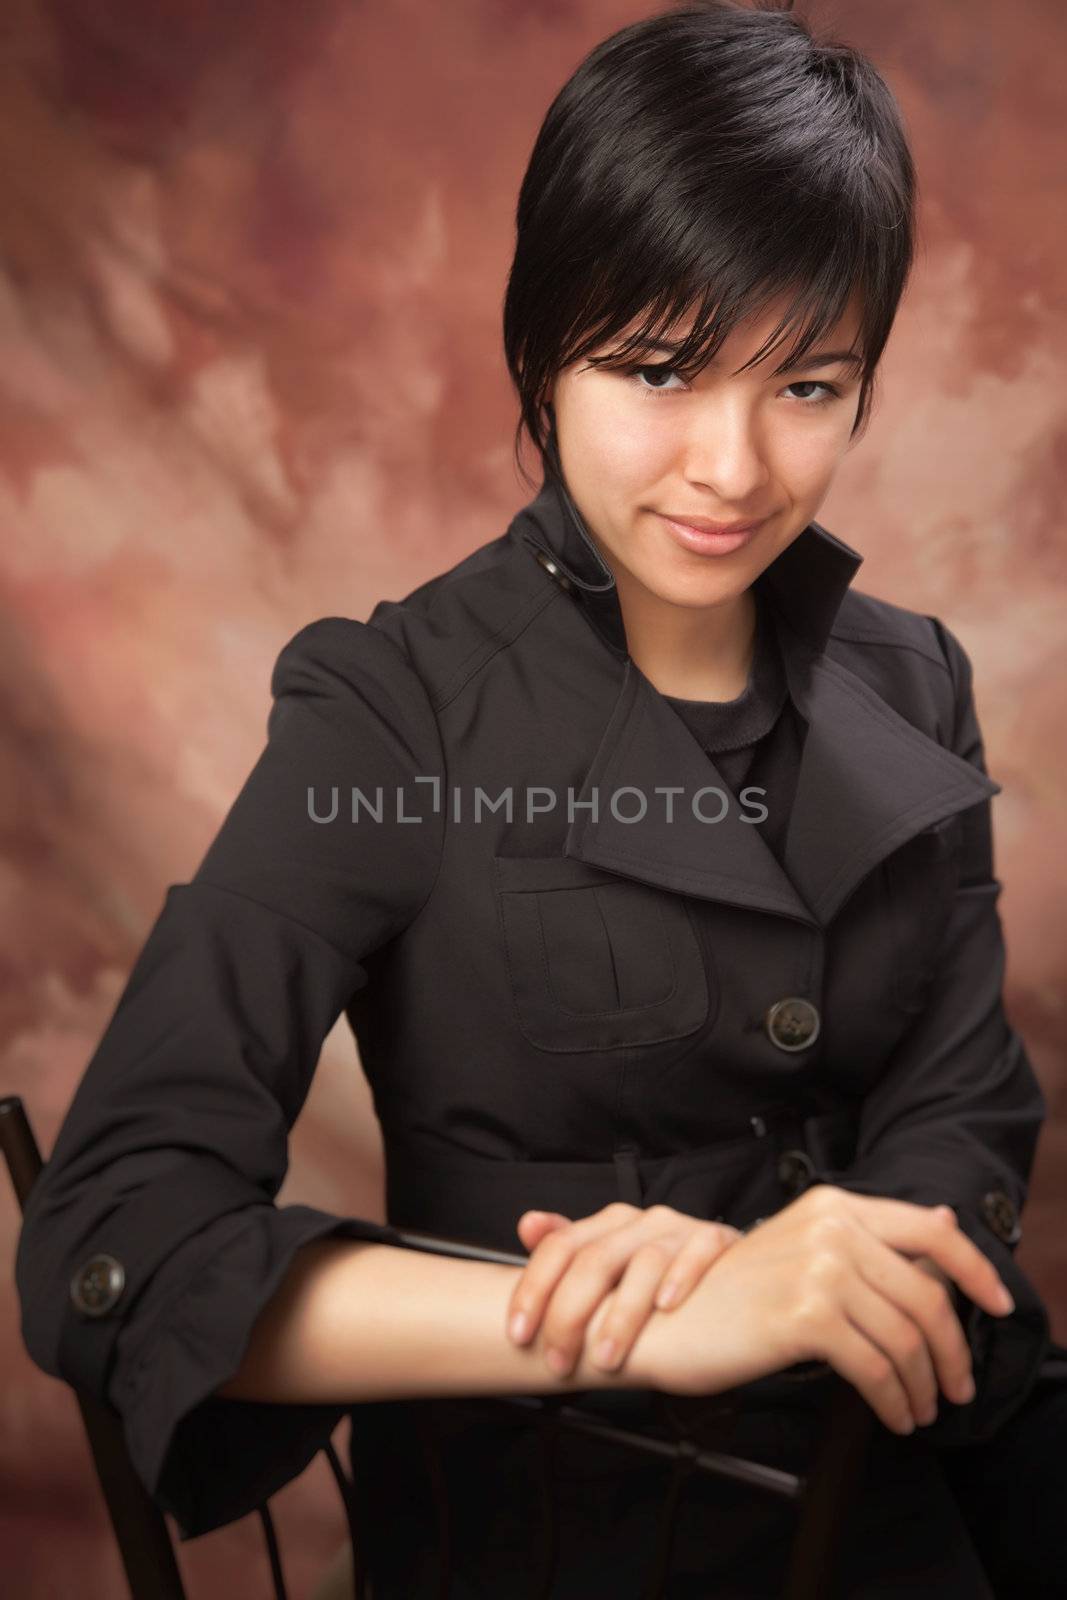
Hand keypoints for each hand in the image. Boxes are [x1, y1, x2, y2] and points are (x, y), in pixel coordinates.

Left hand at [506, 1202, 741, 1379]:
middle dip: (569, 1315)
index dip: (534, 1289)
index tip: (519, 1331)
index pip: (559, 1247)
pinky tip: (666, 1308)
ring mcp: (679, 1230)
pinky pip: (696, 1253)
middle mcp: (641, 1222)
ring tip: (606, 1356)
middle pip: (594, 1260)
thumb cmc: (668, 1281)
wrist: (746, 1278)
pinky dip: (679, 1279)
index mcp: (609, 1225)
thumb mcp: (614, 1267)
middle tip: (558, 1359)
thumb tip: (527, 1225)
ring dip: (620, 1316)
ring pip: (641, 1263)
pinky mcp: (717, 1242)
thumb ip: (570, 1252)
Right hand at [632, 1187, 1014, 1436]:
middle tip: (958, 1386)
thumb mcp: (801, 1248)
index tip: (998, 1304)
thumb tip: (945, 1220)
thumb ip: (869, 1236)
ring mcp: (818, 1268)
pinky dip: (893, 1400)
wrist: (665, 1321)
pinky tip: (893, 1414)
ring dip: (924, 1384)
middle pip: (927, 1293)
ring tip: (922, 1408)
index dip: (974, 1269)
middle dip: (953, 1350)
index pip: (929, 1229)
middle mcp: (830, 1227)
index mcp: (832, 1204)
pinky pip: (875, 1368)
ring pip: (905, 1336)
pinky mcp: (805, 1315)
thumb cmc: (728, 1293)